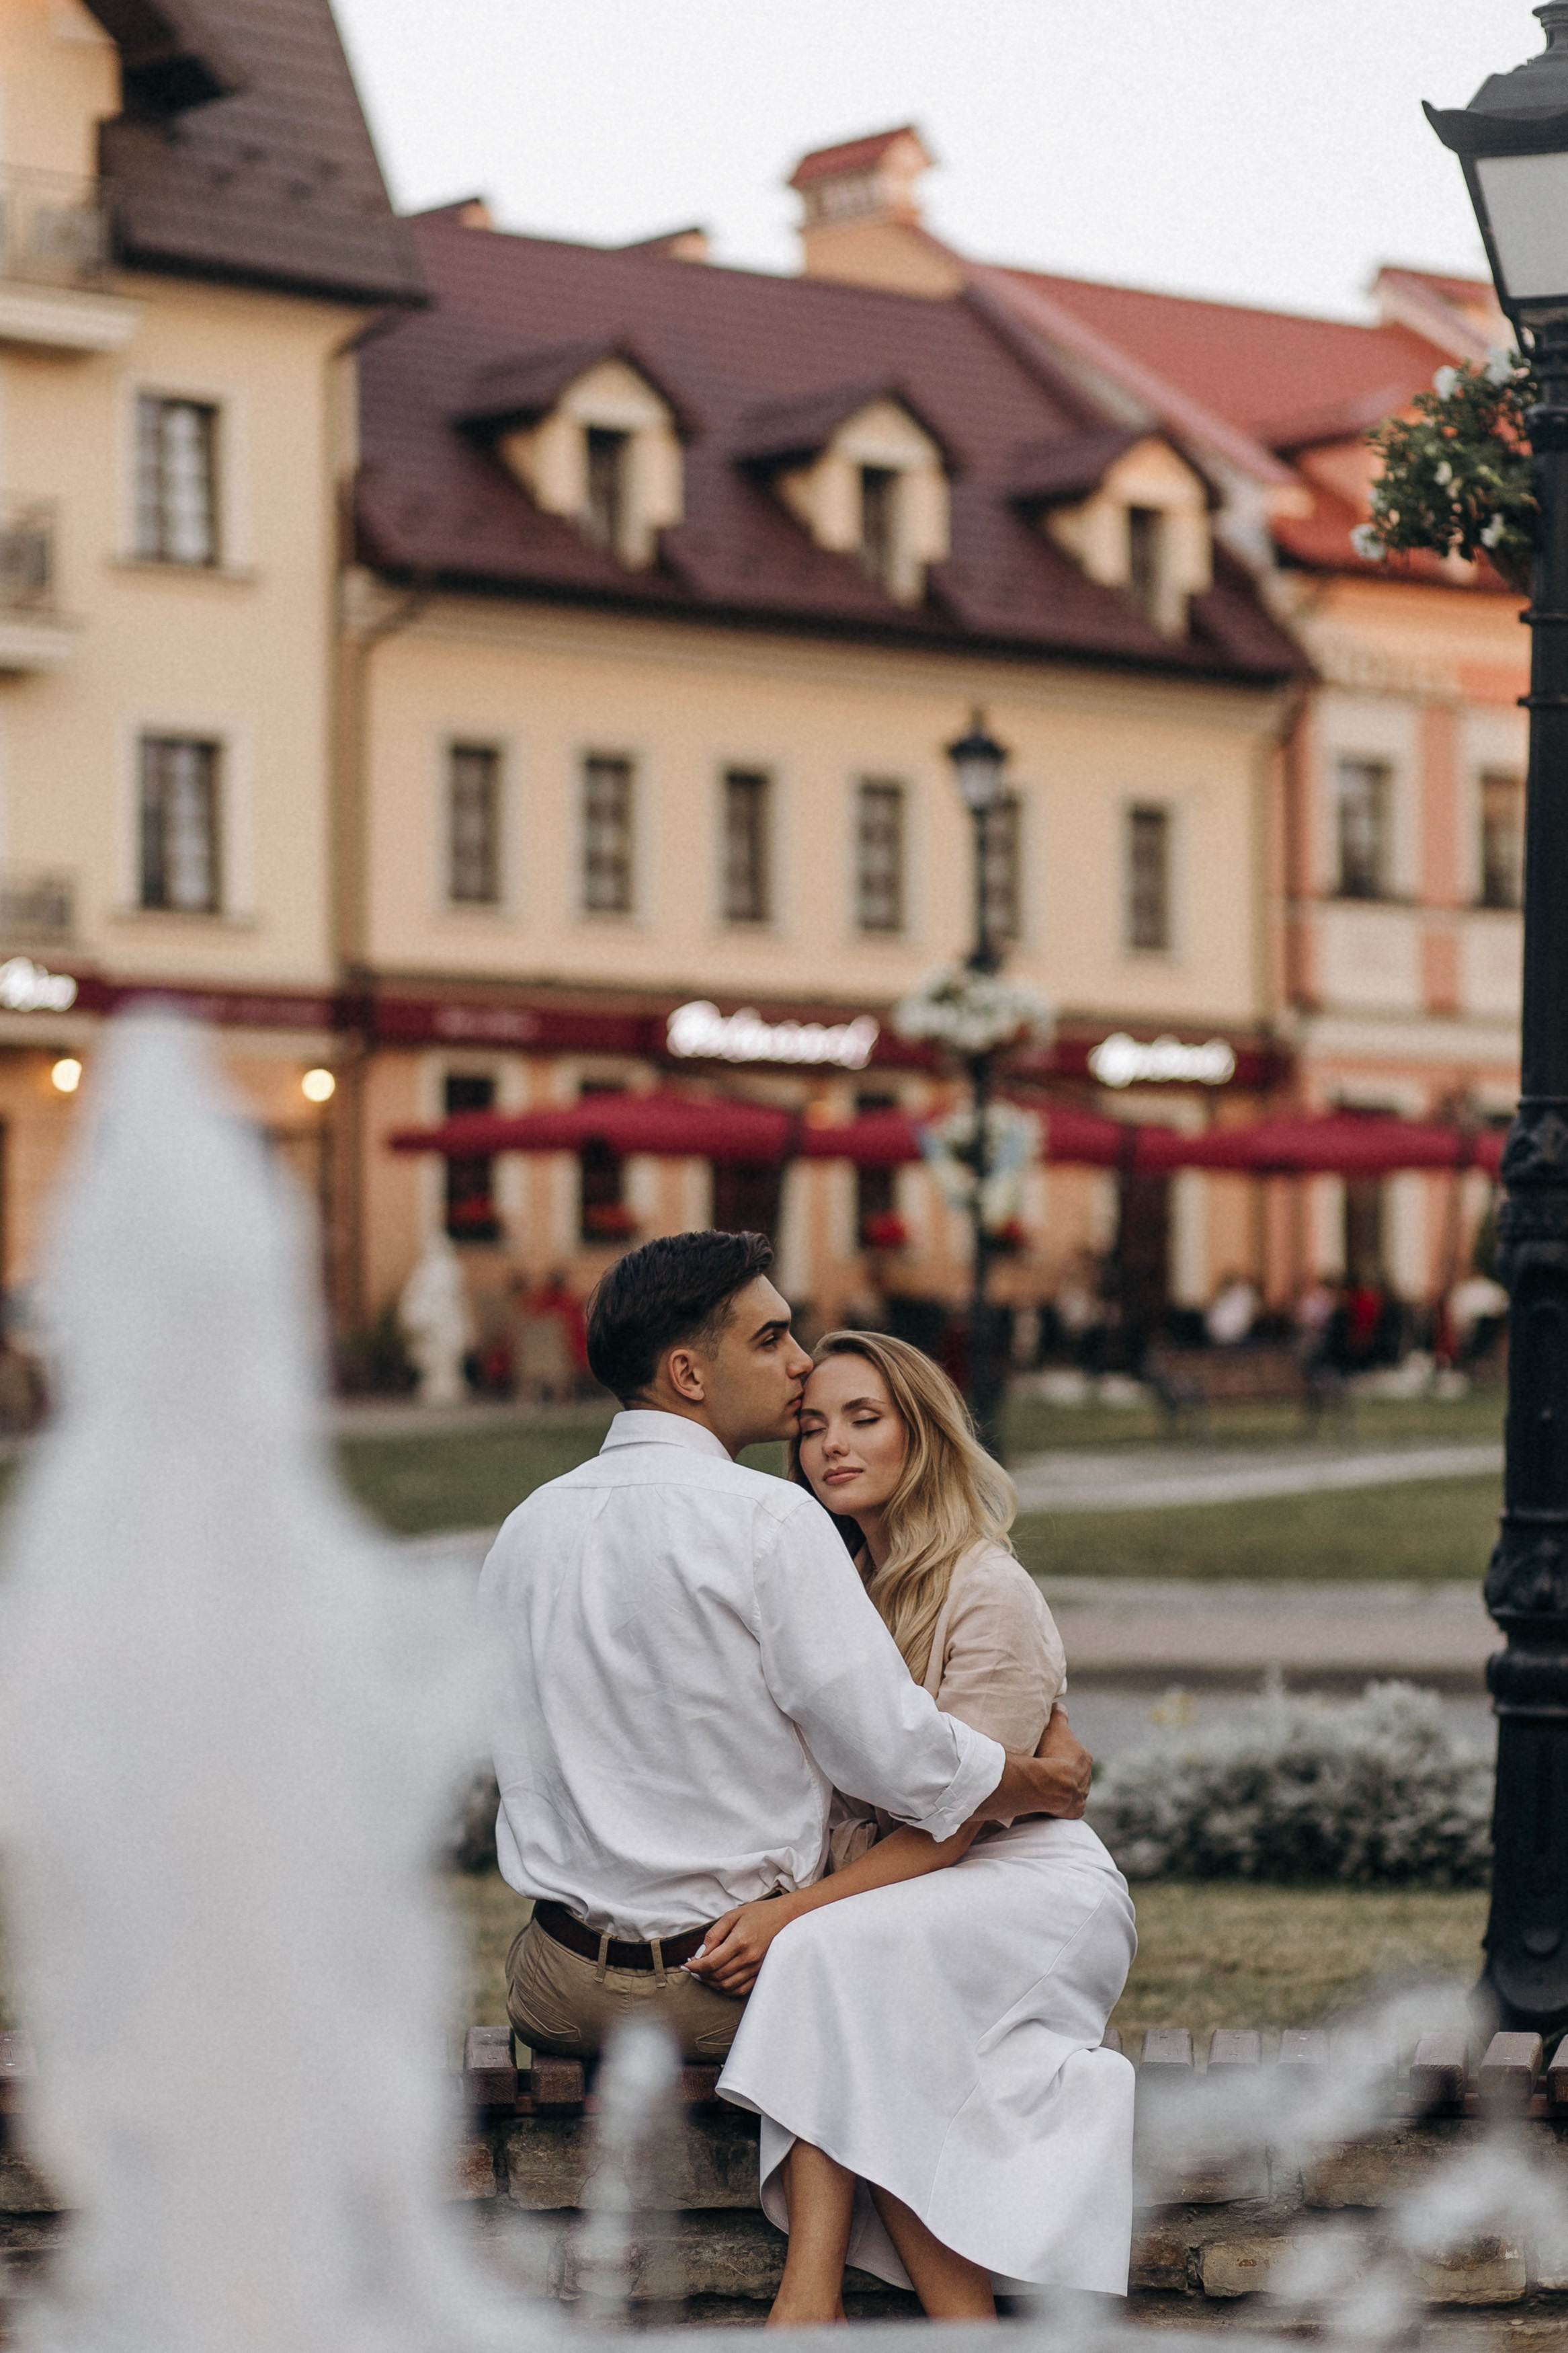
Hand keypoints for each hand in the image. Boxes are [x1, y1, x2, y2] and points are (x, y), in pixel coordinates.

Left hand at [683, 1895, 798, 1996]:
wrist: (784, 1917)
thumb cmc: (758, 1914)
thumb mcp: (732, 1915)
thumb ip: (714, 1934)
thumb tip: (700, 1953)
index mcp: (740, 1941)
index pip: (711, 1963)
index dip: (695, 1967)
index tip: (686, 1965)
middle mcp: (749, 1958)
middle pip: (718, 1976)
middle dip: (701, 1975)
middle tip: (694, 1968)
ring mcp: (756, 1968)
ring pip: (727, 1986)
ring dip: (712, 1983)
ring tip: (705, 1974)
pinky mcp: (760, 1973)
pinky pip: (741, 1990)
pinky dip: (727, 1989)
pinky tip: (720, 1980)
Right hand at [974, 1706, 1092, 1824]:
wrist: (1052, 1785)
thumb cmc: (1052, 1754)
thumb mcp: (1055, 1728)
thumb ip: (1059, 1716)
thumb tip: (1060, 1704)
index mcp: (1085, 1758)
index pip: (1074, 1753)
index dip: (1061, 1752)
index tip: (1050, 1753)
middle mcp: (1088, 1777)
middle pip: (1075, 1773)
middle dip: (1063, 1772)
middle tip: (1046, 1771)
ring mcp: (1082, 1795)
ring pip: (1072, 1790)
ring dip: (1061, 1789)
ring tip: (1044, 1787)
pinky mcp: (1075, 1811)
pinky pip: (1067, 1806)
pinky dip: (1060, 1804)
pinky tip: (1048, 1802)